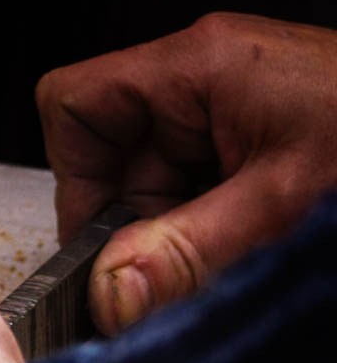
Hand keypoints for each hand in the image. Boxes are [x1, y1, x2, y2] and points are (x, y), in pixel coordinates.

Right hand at [36, 12, 336, 334]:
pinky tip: (249, 256)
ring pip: (155, 197)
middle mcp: (206, 86)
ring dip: (180, 247)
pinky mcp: (255, 154)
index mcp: (200, 67)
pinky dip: (209, 246)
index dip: (74, 177)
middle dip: (139, 232)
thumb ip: (188, 253)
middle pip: (114, 165)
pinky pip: (197, 207)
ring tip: (239, 261)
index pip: (74, 104)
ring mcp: (230, 121)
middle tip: (183, 274)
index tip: (100, 244)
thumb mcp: (287, 207)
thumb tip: (109, 295)